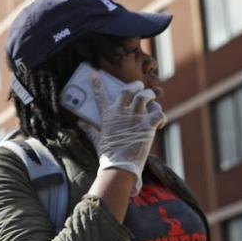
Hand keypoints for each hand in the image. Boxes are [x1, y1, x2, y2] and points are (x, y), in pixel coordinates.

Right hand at [82, 74, 164, 195]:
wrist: (120, 167)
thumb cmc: (108, 155)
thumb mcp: (97, 140)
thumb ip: (90, 129)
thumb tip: (80, 123)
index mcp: (108, 116)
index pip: (100, 95)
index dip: (97, 83)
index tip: (95, 73)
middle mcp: (122, 113)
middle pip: (128, 89)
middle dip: (135, 85)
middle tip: (138, 86)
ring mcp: (136, 117)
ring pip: (145, 96)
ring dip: (150, 95)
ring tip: (152, 99)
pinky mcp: (149, 125)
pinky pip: (158, 113)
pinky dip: (160, 115)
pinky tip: (160, 121)